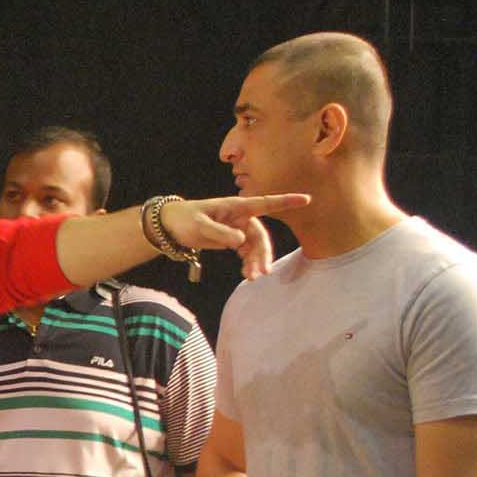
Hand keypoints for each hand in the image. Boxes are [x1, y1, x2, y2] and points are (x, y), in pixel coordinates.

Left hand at [161, 193, 307, 279]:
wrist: (171, 226)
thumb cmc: (185, 219)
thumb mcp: (200, 225)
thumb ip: (220, 232)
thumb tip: (241, 241)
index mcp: (236, 206)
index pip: (265, 203)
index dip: (286, 201)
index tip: (306, 199)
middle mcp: (241, 216)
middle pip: (260, 235)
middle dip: (262, 254)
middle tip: (262, 272)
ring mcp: (238, 228)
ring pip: (254, 246)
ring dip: (256, 261)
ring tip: (253, 277)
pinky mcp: (232, 239)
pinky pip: (246, 252)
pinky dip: (248, 262)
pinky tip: (248, 274)